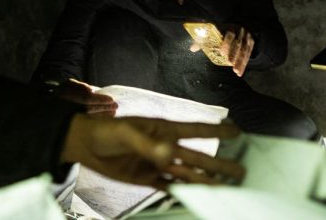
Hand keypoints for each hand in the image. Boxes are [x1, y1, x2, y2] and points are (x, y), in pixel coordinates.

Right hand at [54, 79, 117, 116]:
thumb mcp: (69, 84)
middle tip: (115, 107)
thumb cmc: (64, 92)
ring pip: (89, 117)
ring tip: (113, 112)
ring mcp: (70, 116)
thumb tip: (90, 90)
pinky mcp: (73, 122)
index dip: (99, 100)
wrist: (49, 105)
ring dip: (102, 115)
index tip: (111, 100)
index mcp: (68, 96)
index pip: (86, 99)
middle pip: (89, 109)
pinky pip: (87, 121)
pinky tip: (105, 117)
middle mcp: (69, 107)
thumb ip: (79, 86)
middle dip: (103, 108)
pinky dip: (97, 119)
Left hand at [60, 114, 244, 189]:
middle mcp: (165, 146)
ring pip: (188, 173)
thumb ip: (147, 144)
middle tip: (240, 171)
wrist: (85, 145)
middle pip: (197, 157)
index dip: (216, 131)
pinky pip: (170, 186)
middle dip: (219, 164)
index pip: (195, 129)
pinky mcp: (147, 177)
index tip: (238, 132)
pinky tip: (197, 197)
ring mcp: (157, 163)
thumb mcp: (125, 134)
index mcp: (163, 129)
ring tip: (226, 188)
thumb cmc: (105, 132)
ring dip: (206, 180)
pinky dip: (183, 192)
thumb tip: (169, 153)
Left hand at [190, 26, 253, 76]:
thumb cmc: (223, 30)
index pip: (228, 34)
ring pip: (244, 50)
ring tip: (236, 72)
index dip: (226, 43)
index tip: (222, 53)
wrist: (242, 23)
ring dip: (240, 62)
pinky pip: (249, 54)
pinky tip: (240, 73)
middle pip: (238, 43)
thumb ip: (203, 40)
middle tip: (229, 62)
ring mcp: (246, 37)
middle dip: (234, 53)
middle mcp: (239, 32)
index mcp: (229, 27)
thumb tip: (192, 49)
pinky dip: (244, 64)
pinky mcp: (251, 43)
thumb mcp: (214, 32)